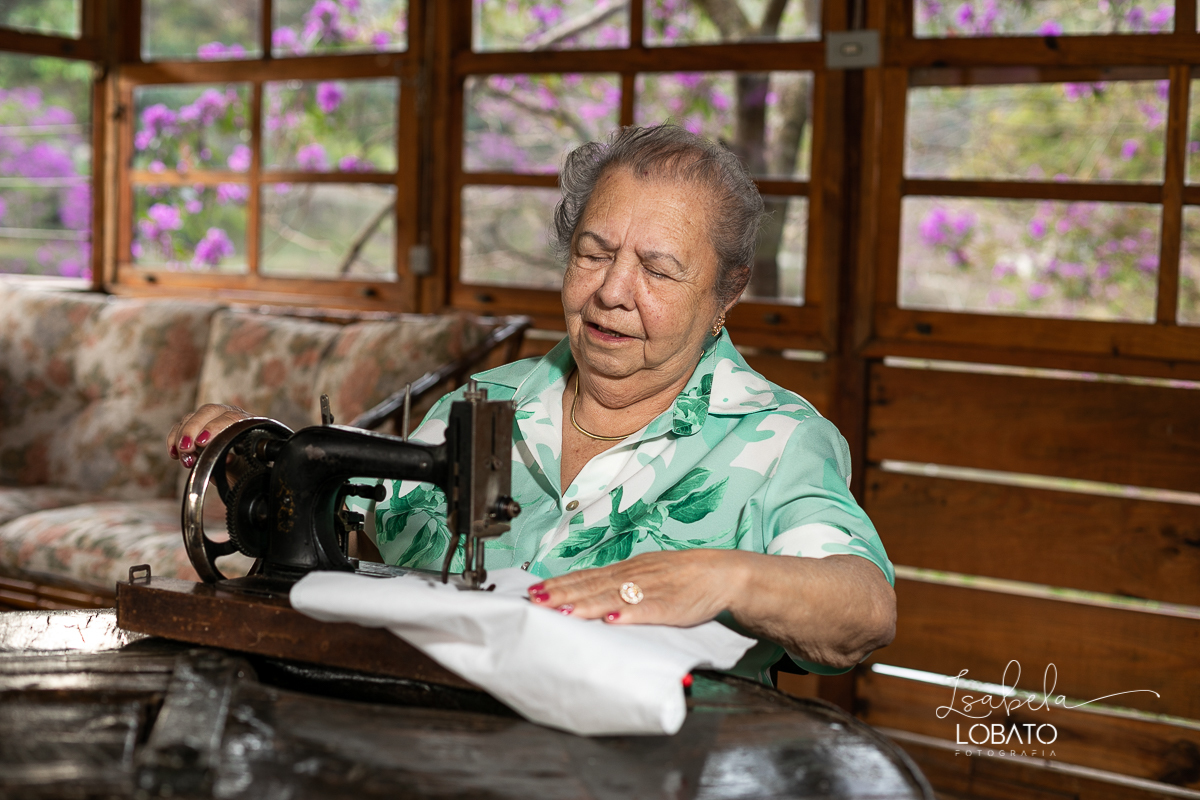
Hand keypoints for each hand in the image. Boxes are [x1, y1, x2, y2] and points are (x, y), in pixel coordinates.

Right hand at [166, 403, 250, 468]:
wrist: (243, 475)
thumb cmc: (247, 471)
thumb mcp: (247, 470)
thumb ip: (237, 463)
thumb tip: (227, 458)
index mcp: (249, 423)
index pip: (232, 417)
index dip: (215, 427)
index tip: (202, 442)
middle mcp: (230, 416)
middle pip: (208, 411)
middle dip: (193, 429)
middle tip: (186, 448)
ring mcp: (211, 420)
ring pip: (192, 417)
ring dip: (183, 436)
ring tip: (184, 457)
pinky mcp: (195, 428)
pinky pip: (180, 427)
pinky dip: (174, 439)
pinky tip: (174, 454)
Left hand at [527, 549, 750, 625]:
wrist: (723, 574)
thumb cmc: (684, 577)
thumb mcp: (647, 573)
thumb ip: (619, 584)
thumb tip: (588, 593)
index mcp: (627, 570)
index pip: (586, 577)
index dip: (560, 584)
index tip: (535, 591)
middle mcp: (634, 576)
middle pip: (592, 585)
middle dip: (562, 594)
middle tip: (536, 601)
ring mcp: (652, 590)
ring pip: (613, 596)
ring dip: (587, 604)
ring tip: (564, 611)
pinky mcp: (670, 605)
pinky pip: (647, 610)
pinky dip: (629, 614)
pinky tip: (612, 620)